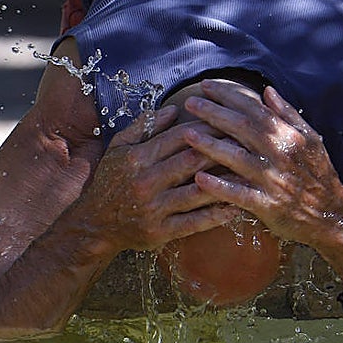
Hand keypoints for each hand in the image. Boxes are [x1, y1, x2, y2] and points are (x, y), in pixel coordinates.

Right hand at [69, 105, 240, 253]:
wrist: (94, 224)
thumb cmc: (110, 180)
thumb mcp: (118, 147)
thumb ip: (144, 126)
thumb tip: (174, 109)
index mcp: (136, 158)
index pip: (179, 137)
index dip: (207, 128)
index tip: (228, 123)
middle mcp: (145, 182)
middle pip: (192, 162)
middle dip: (222, 151)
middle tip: (247, 144)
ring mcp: (153, 209)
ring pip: (197, 192)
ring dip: (225, 182)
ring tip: (249, 175)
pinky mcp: (160, 232)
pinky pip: (194, 223)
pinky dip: (216, 215)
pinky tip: (235, 208)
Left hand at [181, 81, 342, 244]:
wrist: (333, 215)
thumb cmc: (318, 175)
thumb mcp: (311, 139)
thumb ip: (288, 114)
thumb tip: (267, 91)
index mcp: (289, 136)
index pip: (254, 109)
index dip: (229, 96)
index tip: (207, 86)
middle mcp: (280, 154)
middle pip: (242, 128)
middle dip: (213, 113)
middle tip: (189, 103)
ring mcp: (273, 180)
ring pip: (238, 158)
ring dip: (211, 146)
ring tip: (187, 134)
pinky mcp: (268, 204)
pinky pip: (240, 194)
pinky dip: (220, 186)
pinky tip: (199, 179)